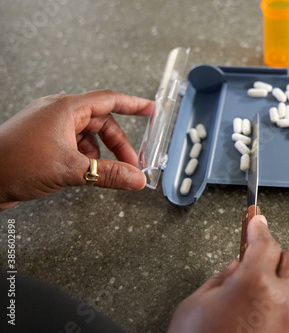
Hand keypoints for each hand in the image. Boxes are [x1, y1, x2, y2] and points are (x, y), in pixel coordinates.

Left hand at [0, 90, 153, 209]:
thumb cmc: (13, 162)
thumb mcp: (70, 169)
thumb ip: (108, 173)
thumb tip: (136, 178)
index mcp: (66, 109)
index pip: (109, 100)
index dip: (133, 105)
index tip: (151, 109)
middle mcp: (59, 115)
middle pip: (102, 123)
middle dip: (120, 145)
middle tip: (132, 164)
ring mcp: (51, 130)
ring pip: (90, 138)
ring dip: (105, 154)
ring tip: (112, 173)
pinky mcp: (45, 145)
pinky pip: (77, 147)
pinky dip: (89, 159)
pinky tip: (91, 173)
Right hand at [167, 215, 288, 332]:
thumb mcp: (194, 306)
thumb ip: (220, 280)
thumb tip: (236, 267)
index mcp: (253, 284)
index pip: (264, 242)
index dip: (258, 228)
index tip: (257, 222)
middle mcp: (281, 303)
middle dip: (276, 256)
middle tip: (260, 262)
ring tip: (270, 297)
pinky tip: (285, 320)